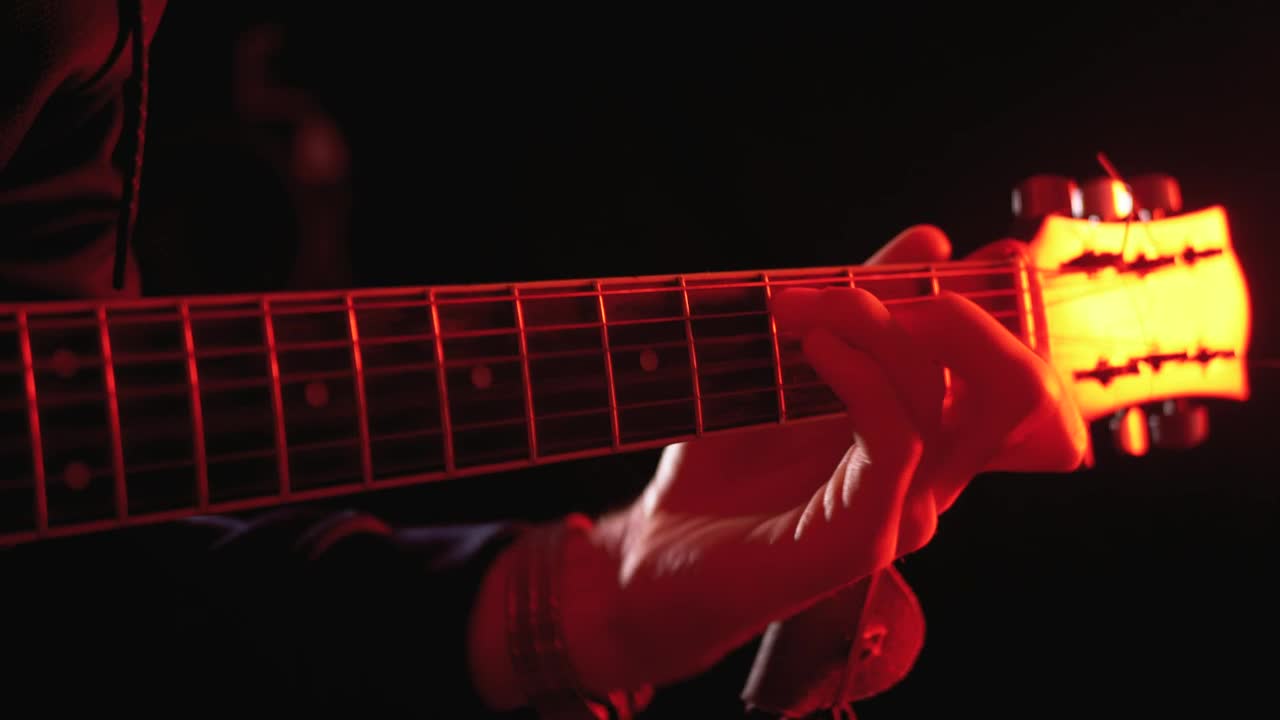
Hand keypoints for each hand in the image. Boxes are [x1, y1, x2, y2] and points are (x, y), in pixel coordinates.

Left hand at [467, 227, 1088, 707]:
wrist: (658, 560)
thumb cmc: (721, 471)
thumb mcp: (788, 370)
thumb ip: (857, 311)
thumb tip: (932, 240)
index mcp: (927, 442)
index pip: (1013, 371)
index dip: (1009, 305)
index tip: (964, 250)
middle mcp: (931, 479)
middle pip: (1018, 387)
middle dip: (959, 309)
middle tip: (868, 284)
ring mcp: (905, 512)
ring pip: (946, 398)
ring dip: (876, 325)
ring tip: (804, 308)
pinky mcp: (865, 537)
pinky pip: (897, 437)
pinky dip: (860, 373)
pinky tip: (814, 343)